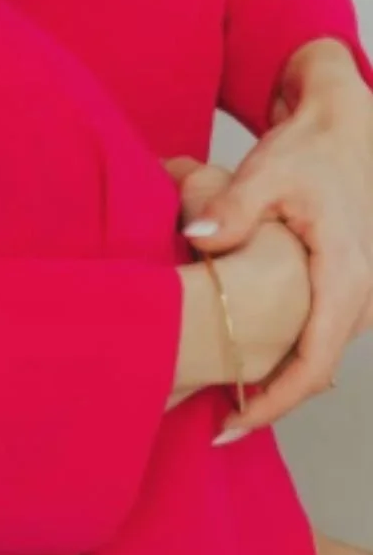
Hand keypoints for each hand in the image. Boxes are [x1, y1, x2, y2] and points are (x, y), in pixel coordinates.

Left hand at [166, 59, 372, 435]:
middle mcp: (357, 295)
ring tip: (220, 401)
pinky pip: (313, 338)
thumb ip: (232, 206)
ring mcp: (351, 295)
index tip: (234, 424)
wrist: (345, 131)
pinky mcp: (338, 290)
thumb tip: (198, 240)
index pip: (314, 362)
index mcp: (344, 276)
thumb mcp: (268, 171)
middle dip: (267, 401)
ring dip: (273, 381)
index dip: (275, 400)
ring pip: (313, 357)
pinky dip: (281, 357)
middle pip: (312, 371)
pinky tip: (243, 365)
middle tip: (214, 424)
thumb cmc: (309, 151)